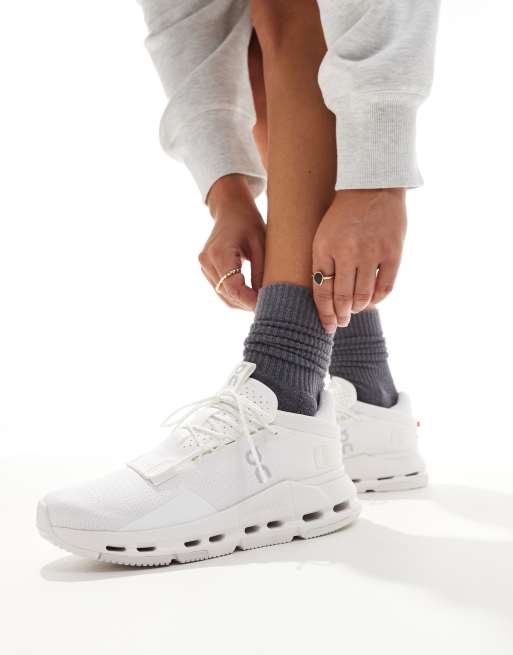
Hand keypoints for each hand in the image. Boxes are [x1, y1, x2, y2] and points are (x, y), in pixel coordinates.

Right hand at [199, 175, 265, 309]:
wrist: (230, 209)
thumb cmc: (248, 222)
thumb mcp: (261, 244)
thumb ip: (261, 272)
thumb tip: (267, 299)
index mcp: (219, 253)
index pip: (233, 288)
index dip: (251, 301)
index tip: (270, 306)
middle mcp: (206, 262)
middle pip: (228, 295)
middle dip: (249, 304)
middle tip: (272, 307)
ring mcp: (204, 267)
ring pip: (224, 296)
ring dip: (244, 302)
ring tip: (265, 303)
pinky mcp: (206, 270)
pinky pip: (222, 291)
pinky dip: (237, 296)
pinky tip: (253, 296)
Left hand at [312, 189, 406, 331]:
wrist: (372, 185)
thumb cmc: (343, 215)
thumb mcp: (323, 236)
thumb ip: (323, 264)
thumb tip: (326, 298)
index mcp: (324, 248)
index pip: (322, 291)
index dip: (325, 313)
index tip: (328, 326)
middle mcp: (347, 252)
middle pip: (343, 297)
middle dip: (341, 315)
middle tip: (342, 321)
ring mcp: (371, 252)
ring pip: (363, 296)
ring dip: (359, 308)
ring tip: (356, 310)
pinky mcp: (393, 252)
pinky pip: (385, 287)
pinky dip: (378, 299)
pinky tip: (373, 300)